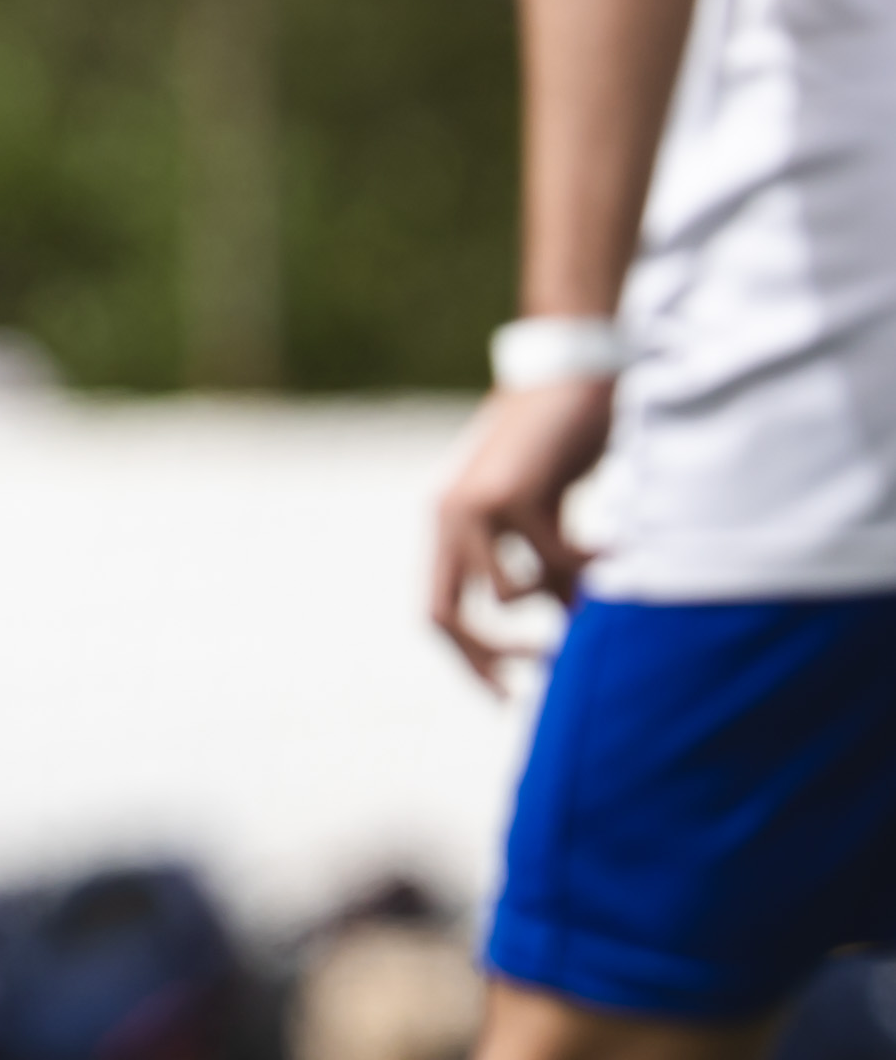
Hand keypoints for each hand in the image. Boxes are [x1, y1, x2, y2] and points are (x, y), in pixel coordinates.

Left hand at [428, 379, 615, 688]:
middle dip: (487, 656)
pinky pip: (551, 562)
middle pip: (445, 616)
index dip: (468, 655)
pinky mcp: (512, 496)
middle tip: (539, 671)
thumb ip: (541, 563)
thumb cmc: (564, 442)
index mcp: (449, 526)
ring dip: (563, 601)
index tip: (512, 686)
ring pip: (512, 596)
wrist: (573, 373)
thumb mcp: (545, 513)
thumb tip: (565, 621)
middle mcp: (448, 520)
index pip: (439, 610)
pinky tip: (620, 549)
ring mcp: (473, 508)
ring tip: (605, 584)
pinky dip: (589, 568)